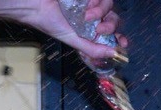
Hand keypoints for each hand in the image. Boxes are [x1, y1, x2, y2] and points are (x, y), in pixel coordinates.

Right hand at [0, 0, 126, 66]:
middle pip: (113, 19)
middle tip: (99, 29)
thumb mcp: (73, 40)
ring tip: (87, 15)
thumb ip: (92, 49)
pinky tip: (86, 6)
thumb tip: (112, 54)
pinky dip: (96, 2)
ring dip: (101, 11)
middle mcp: (92, 16)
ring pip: (109, 5)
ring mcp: (90, 3)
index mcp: (90, 30)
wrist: (37, 5)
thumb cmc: (50, 23)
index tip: (123, 41)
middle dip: (110, 26)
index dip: (120, 37)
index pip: (112, 34)